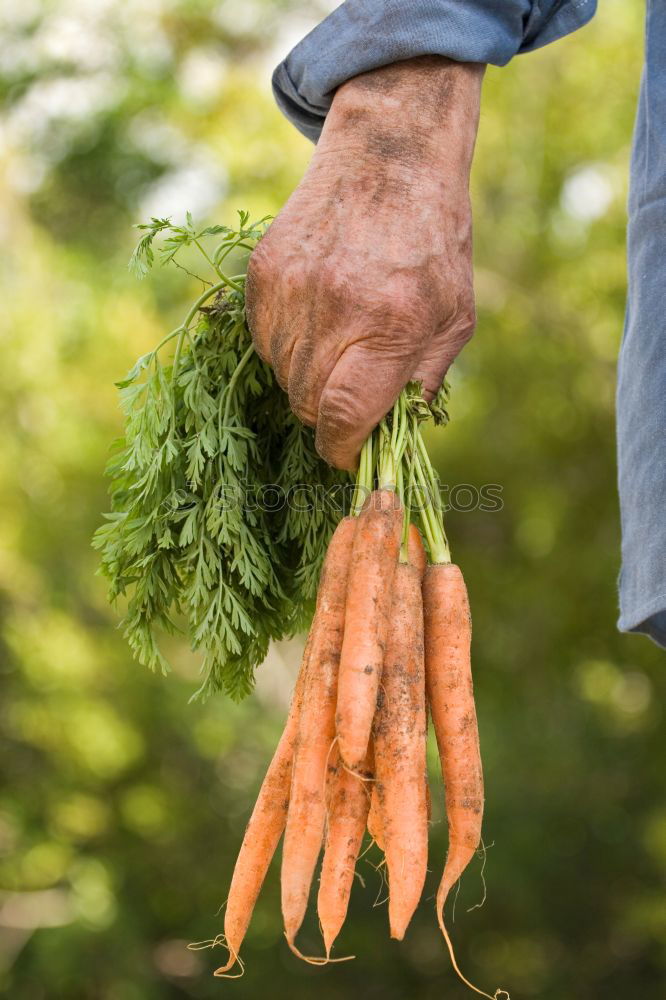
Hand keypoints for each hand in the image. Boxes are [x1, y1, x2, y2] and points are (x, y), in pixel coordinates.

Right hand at [246, 56, 484, 469]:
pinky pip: (263, 341)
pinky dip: (286, 346)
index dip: (341, 449)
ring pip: (282, 376)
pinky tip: (316, 317)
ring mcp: (290, 290)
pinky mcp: (263, 273)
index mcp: (389, 325)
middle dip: (328, 417)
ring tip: (338, 344)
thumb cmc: (434, 242)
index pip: (342, 417)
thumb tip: (394, 434)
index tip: (348, 453)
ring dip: (307, 380)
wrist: (390, 157)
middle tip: (350, 397)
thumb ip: (425, 382)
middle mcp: (333, 310)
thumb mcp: (456, 317)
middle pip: (307, 405)